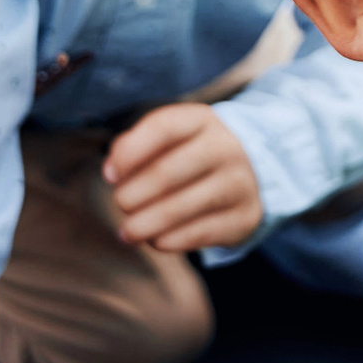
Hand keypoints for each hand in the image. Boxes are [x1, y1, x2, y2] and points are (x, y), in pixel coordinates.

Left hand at [105, 103, 261, 251]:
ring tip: (127, 231)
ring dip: (144, 224)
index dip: (129, 153)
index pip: (162, 128)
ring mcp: (239, 183)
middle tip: (121, 204)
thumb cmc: (191, 153)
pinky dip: (168, 241)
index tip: (109, 175)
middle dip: (132, 195)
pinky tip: (155, 239)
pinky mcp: (244, 216)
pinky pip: (198, 234)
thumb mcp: (170, 137)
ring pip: (179, 209)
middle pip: (166, 173)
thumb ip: (135, 144)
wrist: (252, 171)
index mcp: (201, 120)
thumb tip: (112, 171)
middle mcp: (225, 147)